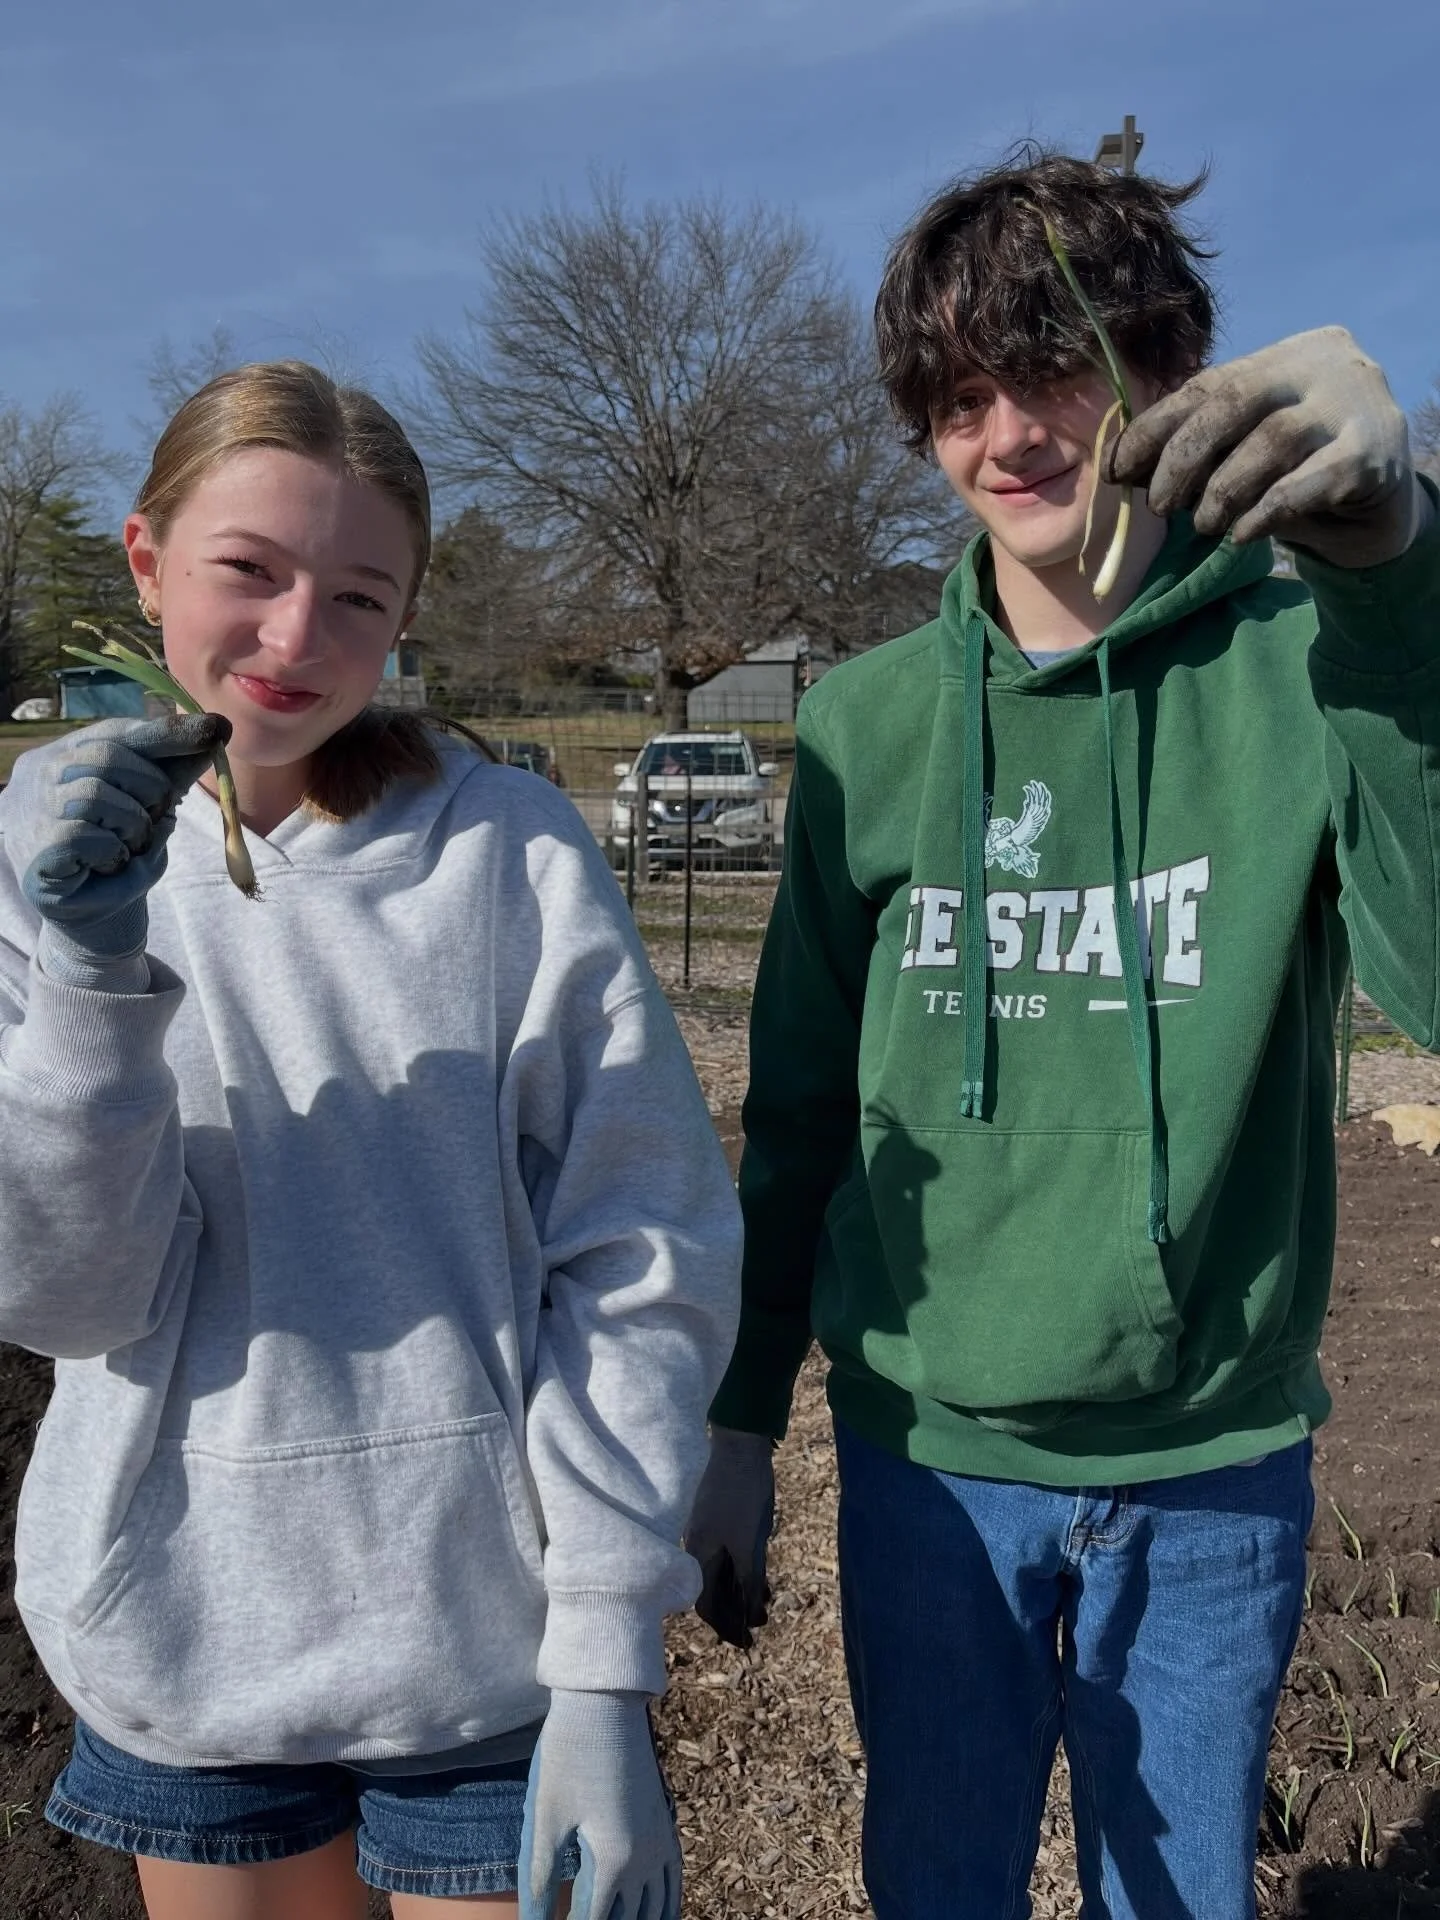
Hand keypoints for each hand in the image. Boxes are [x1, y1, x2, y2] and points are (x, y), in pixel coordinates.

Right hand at [7, 714, 229, 984]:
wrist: (95, 912)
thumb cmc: (120, 850)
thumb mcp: (154, 807)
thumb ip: (176, 770)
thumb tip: (217, 728)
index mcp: (68, 752)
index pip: (117, 732)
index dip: (166, 734)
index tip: (214, 730)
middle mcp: (42, 772)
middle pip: (107, 757)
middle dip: (151, 787)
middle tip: (158, 815)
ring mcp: (32, 810)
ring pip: (95, 796)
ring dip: (134, 826)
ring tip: (130, 845)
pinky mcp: (37, 850)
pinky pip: (84, 836)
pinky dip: (112, 851)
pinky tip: (109, 864)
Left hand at [518, 1689, 679, 1919]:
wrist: (605, 1701)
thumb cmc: (569, 1755)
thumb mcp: (546, 1819)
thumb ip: (540, 1878)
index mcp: (614, 1860)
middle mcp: (645, 1857)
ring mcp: (660, 1839)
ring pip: (659, 1907)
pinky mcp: (665, 1822)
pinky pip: (675, 1878)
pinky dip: (667, 1904)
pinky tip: (659, 1913)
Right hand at [685, 1425, 774, 1649]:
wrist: (741, 1444)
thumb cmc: (744, 1492)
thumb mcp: (750, 1541)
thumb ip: (749, 1578)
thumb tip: (750, 1616)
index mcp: (699, 1552)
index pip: (705, 1603)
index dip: (725, 1626)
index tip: (746, 1641)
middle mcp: (698, 1544)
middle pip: (712, 1589)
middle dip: (734, 1611)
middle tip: (758, 1625)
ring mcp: (708, 1529)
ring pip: (721, 1570)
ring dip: (740, 1590)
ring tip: (764, 1601)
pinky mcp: (719, 1517)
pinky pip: (727, 1553)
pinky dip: (741, 1569)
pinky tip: (760, 1573)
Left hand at [1110, 326, 1429, 568]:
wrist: (1377, 508)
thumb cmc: (1296, 474)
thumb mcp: (1243, 452)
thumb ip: (1197, 449)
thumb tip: (1123, 466)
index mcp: (1283, 356)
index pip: (1207, 384)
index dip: (1154, 427)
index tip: (1116, 469)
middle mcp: (1323, 365)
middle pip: (1235, 402)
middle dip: (1183, 457)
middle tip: (1159, 506)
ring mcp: (1354, 407)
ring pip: (1272, 441)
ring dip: (1223, 490)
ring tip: (1204, 524)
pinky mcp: (1375, 456)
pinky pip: (1308, 483)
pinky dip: (1265, 511)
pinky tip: (1241, 534)